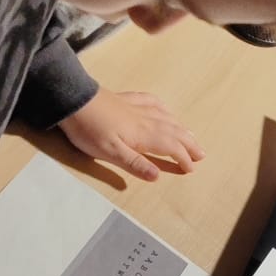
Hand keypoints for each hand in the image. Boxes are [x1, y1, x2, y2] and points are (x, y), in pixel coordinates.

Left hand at [57, 89, 203, 181]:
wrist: (73, 100)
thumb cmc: (89, 130)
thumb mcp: (109, 153)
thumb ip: (135, 164)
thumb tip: (158, 175)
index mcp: (143, 135)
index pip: (171, 148)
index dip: (183, 158)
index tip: (191, 169)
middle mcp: (146, 120)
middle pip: (174, 132)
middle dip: (189, 144)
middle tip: (201, 154)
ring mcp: (137, 107)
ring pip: (167, 118)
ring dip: (181, 128)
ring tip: (191, 136)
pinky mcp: (127, 99)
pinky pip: (153, 102)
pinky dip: (164, 109)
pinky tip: (166, 110)